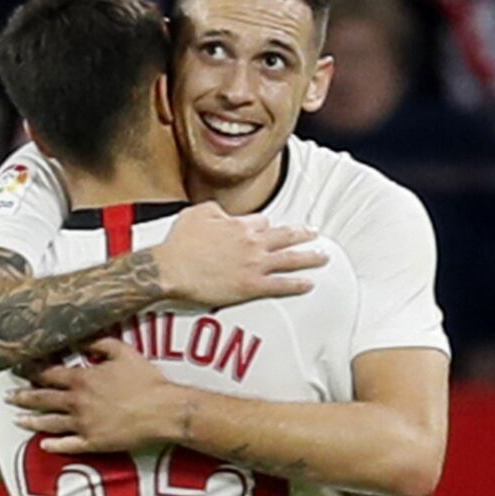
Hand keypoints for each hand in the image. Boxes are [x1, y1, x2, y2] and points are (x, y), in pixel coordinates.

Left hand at [5, 338, 182, 454]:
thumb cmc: (146, 380)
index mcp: (82, 379)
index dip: (31, 371)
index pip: (48, 374)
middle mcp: (77, 402)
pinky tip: (43, 444)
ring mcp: (83, 424)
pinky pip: (68, 445)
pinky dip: (53, 445)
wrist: (163, 410)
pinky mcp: (93, 442)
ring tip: (18, 420)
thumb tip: (81, 338)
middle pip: (43, 399)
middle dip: (23, 396)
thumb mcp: (123, 352)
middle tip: (8, 396)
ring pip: (50, 423)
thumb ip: (99, 343)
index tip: (19, 369)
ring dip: (31, 421)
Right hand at [152, 202, 326, 307]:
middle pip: (285, 236)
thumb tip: (224, 212)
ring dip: (309, 257)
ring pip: (290, 259)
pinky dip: (297, 284)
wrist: (172, 269)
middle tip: (314, 233)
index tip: (266, 229)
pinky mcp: (251, 286)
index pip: (262, 222)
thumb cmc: (180, 243)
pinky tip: (308, 284)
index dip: (264, 226)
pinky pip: (281, 285)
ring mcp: (254, 265)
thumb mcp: (196, 213)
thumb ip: (215, 209)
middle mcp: (252, 243)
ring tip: (322, 256)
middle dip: (302, 234)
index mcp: (240, 225)